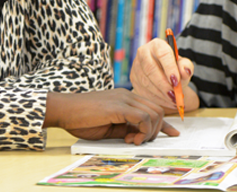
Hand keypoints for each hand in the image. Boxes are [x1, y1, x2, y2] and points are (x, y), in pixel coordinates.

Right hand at [44, 89, 179, 144]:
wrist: (63, 110)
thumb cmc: (81, 119)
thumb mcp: (108, 127)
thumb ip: (124, 128)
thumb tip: (138, 136)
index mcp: (125, 98)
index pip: (152, 107)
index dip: (164, 123)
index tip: (172, 134)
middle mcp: (128, 95)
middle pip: (158, 110)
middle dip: (156, 130)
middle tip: (139, 141)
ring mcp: (124, 99)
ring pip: (154, 113)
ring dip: (149, 131)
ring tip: (133, 140)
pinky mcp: (119, 106)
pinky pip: (143, 116)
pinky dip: (143, 130)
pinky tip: (131, 138)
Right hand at [130, 38, 198, 112]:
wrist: (163, 74)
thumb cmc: (174, 68)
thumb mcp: (183, 65)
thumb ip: (186, 66)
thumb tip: (185, 71)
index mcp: (157, 45)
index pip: (162, 54)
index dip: (169, 68)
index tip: (176, 82)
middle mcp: (143, 52)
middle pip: (150, 69)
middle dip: (163, 84)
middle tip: (174, 96)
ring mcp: (136, 65)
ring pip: (145, 82)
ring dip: (160, 94)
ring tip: (173, 101)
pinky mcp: (133, 78)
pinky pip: (143, 91)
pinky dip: (156, 99)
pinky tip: (166, 102)